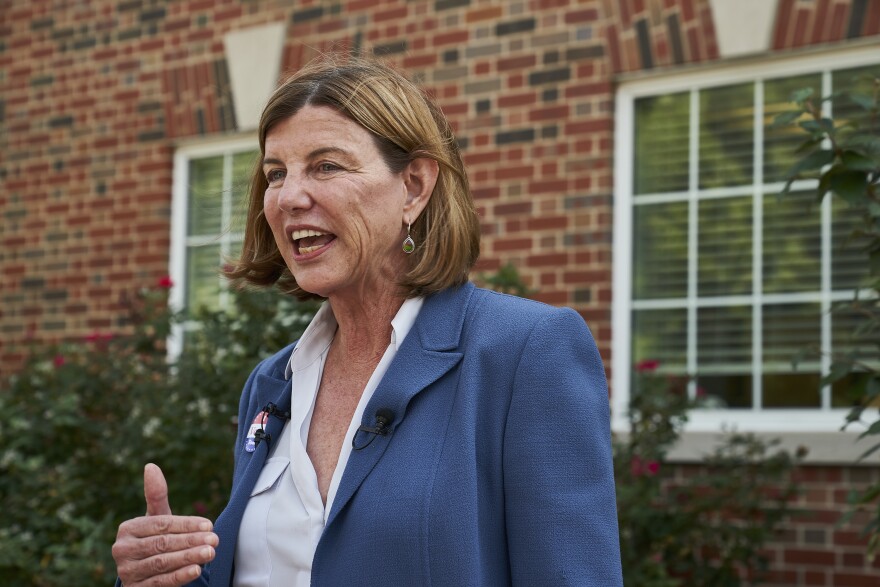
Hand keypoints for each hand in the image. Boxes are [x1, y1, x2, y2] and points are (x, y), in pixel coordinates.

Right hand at [112, 464, 217, 586]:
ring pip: (162, 563)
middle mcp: (122, 550)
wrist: (144, 574)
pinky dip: (179, 576)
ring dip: (188, 557)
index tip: (209, 525)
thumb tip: (150, 465)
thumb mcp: (157, 519)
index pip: (161, 524)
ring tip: (210, 552)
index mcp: (128, 529)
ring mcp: (127, 571)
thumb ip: (156, 495)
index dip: (186, 525)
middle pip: (162, 543)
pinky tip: (196, 570)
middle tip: (215, 539)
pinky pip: (159, 582)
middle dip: (190, 541)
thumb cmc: (155, 539)